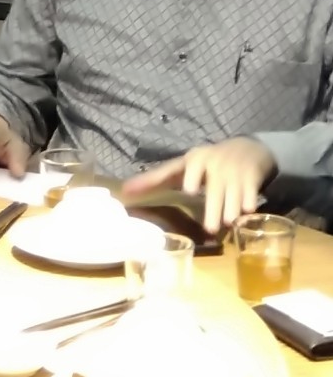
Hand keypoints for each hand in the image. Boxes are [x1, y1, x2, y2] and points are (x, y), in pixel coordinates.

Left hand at [122, 137, 277, 232]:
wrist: (246, 148)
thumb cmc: (206, 163)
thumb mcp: (183, 167)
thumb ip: (156, 179)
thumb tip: (124, 190)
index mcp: (193, 159)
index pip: (189, 168)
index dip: (190, 177)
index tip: (190, 190)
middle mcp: (213, 162)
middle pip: (214, 189)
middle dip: (213, 209)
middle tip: (211, 228)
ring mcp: (233, 170)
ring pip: (232, 196)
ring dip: (230, 210)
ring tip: (229, 222)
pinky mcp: (251, 177)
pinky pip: (249, 196)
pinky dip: (248, 206)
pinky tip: (246, 212)